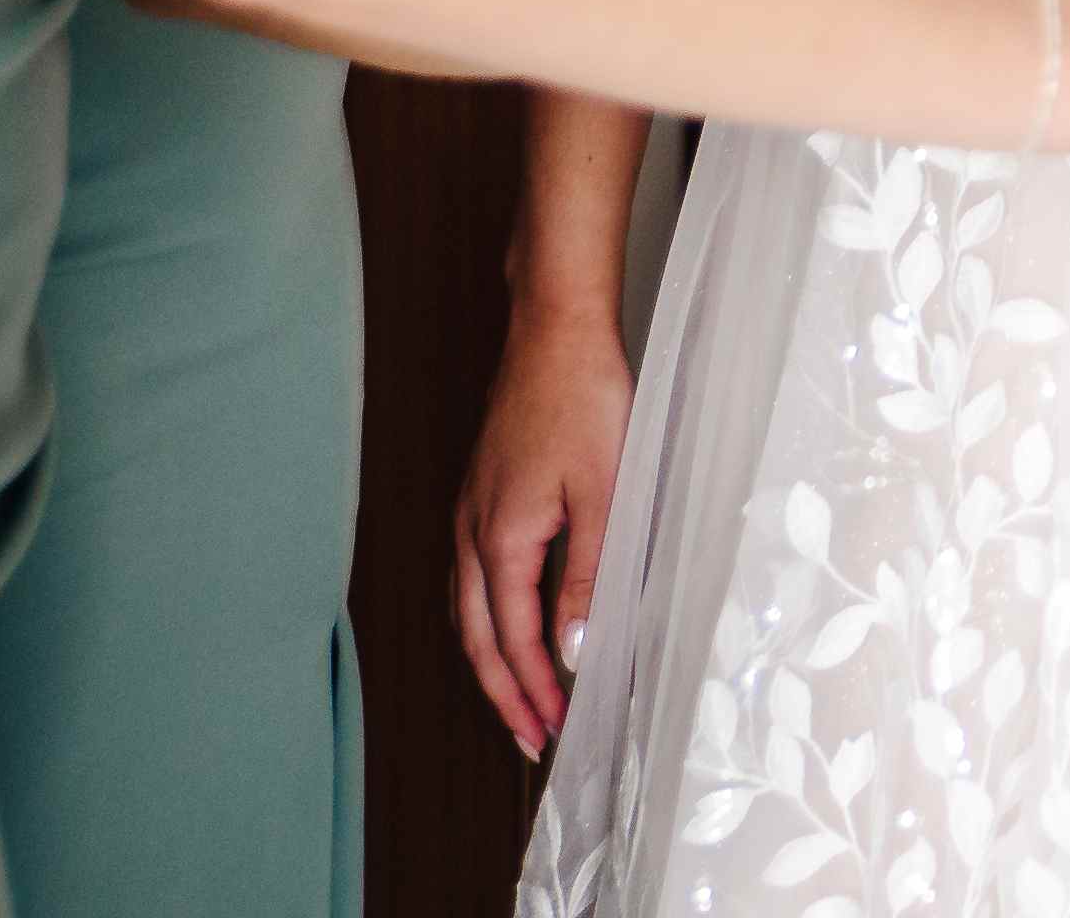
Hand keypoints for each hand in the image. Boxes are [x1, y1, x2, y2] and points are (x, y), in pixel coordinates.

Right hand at [451, 297, 631, 758]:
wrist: (554, 330)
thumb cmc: (584, 400)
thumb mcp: (602, 494)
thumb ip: (585, 577)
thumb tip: (570, 651)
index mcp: (499, 540)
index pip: (511, 642)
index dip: (532, 693)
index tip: (553, 733)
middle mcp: (470, 533)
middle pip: (476, 638)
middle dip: (502, 694)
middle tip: (529, 740)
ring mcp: (468, 512)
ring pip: (466, 610)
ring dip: (491, 659)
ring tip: (517, 697)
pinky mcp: (478, 493)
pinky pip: (470, 577)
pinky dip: (484, 617)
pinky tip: (503, 622)